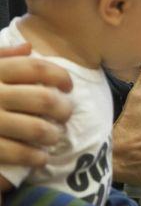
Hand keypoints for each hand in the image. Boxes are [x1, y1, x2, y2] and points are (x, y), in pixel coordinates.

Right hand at [0, 44, 72, 166]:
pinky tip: (39, 157)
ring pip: (37, 128)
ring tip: (53, 137)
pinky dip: (35, 157)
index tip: (68, 87)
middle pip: (45, 99)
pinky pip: (18, 153)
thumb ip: (0, 56)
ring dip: (52, 135)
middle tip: (65, 115)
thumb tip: (29, 48)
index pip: (36, 68)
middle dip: (63, 109)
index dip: (60, 76)